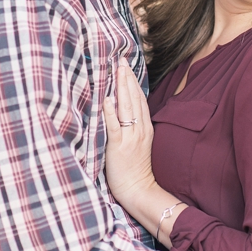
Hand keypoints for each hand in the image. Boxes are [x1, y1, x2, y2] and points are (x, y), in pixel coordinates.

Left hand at [103, 58, 154, 202]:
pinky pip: (115, 126)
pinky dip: (110, 112)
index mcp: (144, 128)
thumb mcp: (139, 143)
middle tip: (121, 60)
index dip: (133, 82)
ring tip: (117, 71)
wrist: (138, 189)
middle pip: (134, 99)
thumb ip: (133, 126)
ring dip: (121, 88)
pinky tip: (107, 99)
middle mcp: (139, 129)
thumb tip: (121, 110)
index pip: (139, 99)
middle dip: (127, 78)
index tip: (126, 66)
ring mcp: (130, 137)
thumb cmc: (135, 168)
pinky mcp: (118, 147)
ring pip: (126, 108)